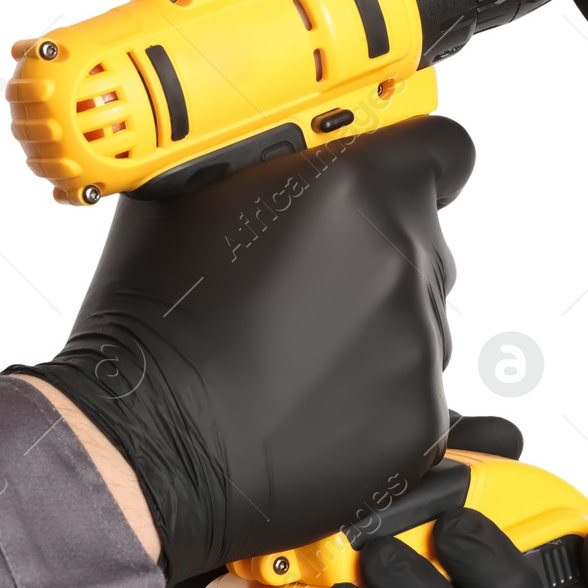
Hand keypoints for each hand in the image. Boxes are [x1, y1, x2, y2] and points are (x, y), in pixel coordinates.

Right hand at [6, 115, 473, 579]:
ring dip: (372, 328)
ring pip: (418, 319)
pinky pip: (415, 392)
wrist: (142, 440)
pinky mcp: (420, 418)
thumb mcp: (191, 193)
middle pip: (423, 241)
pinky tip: (305, 401)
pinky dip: (373, 398)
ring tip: (291, 353)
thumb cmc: (154, 319)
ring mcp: (417, 342)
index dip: (420, 164)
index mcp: (357, 185)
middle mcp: (401, 257)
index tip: (401, 180)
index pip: (445, 150)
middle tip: (302, 290)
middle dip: (374, 256)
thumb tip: (293, 147)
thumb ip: (271, 159)